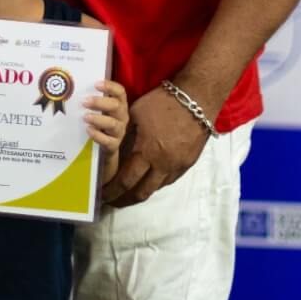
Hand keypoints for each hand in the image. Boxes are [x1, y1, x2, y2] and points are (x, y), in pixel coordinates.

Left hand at [83, 80, 128, 154]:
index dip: (110, 87)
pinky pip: (108, 141)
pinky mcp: (114, 144)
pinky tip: (88, 130)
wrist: (107, 144)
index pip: (120, 92)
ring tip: (85, 117)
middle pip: (116, 106)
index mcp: (120, 104)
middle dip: (99, 103)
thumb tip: (73, 87)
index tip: (96, 84)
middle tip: (84, 102)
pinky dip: (98, 135)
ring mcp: (120, 131)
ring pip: (113, 124)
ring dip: (98, 119)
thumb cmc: (102, 120)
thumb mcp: (102, 109)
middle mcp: (122, 116)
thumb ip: (94, 99)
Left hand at [102, 84, 211, 207]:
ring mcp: (177, 165)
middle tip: (114, 202)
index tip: (103, 194)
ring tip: (129, 194)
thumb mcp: (136, 114)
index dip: (113, 190)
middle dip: (124, 200)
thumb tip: (113, 143)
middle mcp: (162, 164)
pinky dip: (157, 183)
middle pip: (141, 192)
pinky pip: (169, 180)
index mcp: (147, 151)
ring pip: (156, 188)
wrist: (197, 98)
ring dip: (141, 193)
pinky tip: (149, 180)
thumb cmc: (163, 102)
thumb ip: (126, 132)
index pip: (126, 180)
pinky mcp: (189, 163)